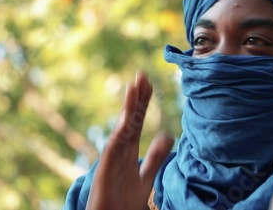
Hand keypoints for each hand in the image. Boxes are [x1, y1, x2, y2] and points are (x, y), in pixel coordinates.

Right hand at [87, 72, 173, 209]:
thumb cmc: (124, 201)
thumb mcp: (147, 177)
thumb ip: (156, 157)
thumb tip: (168, 135)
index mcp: (129, 149)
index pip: (138, 120)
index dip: (143, 102)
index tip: (149, 83)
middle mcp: (119, 149)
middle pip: (130, 119)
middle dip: (136, 97)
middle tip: (142, 74)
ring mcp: (111, 158)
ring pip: (121, 128)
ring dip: (128, 108)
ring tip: (134, 87)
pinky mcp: (105, 169)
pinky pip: (114, 147)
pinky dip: (120, 132)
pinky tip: (127, 118)